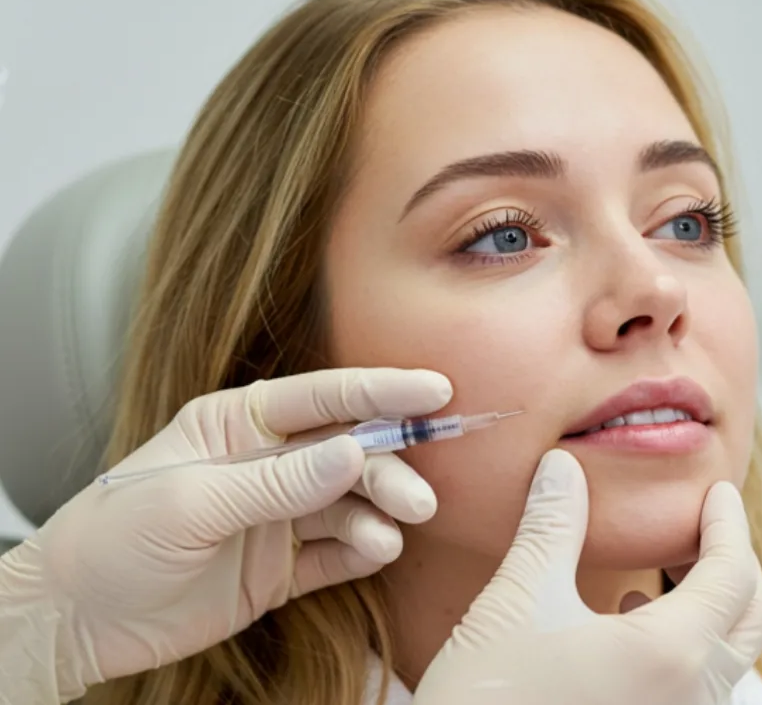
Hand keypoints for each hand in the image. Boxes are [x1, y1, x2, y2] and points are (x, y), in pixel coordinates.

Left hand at [0, 368, 451, 701]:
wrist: (75, 623)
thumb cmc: (109, 543)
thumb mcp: (189, 503)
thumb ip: (276, 481)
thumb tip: (352, 452)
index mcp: (237, 426)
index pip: (322, 398)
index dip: (381, 391)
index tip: (435, 390)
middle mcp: (266, 465)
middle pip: (348, 453)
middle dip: (389, 469)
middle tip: (420, 497)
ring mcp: (277, 517)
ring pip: (351, 504)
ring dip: (381, 513)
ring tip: (395, 533)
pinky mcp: (282, 568)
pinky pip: (338, 555)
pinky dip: (364, 551)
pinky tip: (378, 551)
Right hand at [413, 450, 761, 704]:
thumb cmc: (486, 700)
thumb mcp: (517, 601)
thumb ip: (552, 526)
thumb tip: (563, 467)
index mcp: (672, 655)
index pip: (734, 572)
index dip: (728, 524)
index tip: (715, 493)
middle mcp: (692, 700)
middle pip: (750, 619)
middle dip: (733, 566)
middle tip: (699, 529)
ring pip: (724, 659)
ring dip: (708, 611)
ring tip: (654, 580)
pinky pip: (696, 690)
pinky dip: (684, 650)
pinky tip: (625, 631)